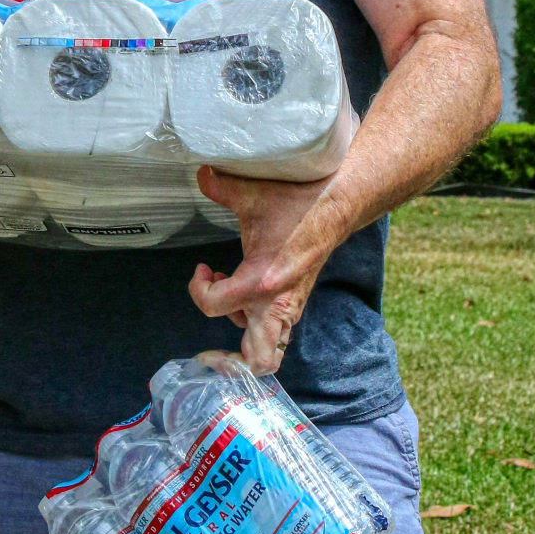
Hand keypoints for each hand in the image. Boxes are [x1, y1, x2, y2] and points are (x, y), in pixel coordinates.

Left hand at [187, 163, 350, 373]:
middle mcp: (277, 304)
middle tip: (213, 335)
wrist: (338, 205)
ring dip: (244, 337)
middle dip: (230, 358)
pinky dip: (259, 327)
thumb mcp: (252, 194)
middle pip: (256, 360)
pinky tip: (249, 298)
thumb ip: (220, 186)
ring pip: (269, 350)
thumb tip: (202, 173)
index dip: (196, 289)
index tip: (203, 268)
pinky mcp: (296, 303)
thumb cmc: (298, 203)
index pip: (211, 306)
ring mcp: (290, 307)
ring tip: (232, 304)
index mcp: (260, 281)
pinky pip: (278, 332)